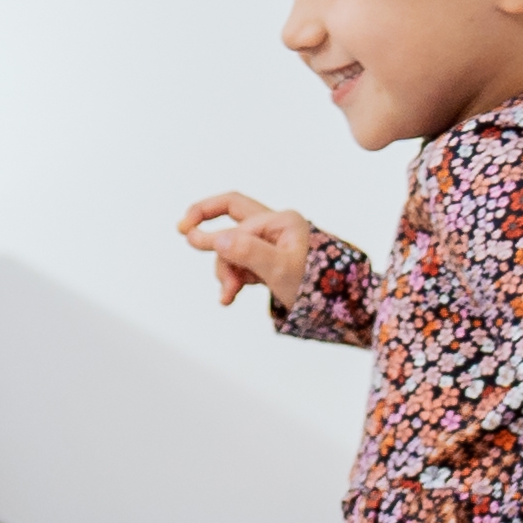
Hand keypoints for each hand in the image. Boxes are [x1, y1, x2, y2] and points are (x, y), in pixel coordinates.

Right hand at [178, 191, 321, 310]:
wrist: (340, 308)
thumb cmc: (317, 287)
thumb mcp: (280, 271)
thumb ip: (249, 253)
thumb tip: (218, 239)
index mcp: (280, 222)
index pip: (236, 225)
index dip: (212, 236)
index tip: (186, 236)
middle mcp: (276, 227)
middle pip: (233, 214)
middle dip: (209, 225)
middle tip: (182, 228)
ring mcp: (272, 243)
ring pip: (234, 247)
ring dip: (226, 270)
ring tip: (228, 295)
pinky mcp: (270, 260)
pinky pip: (243, 262)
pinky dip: (235, 277)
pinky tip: (231, 295)